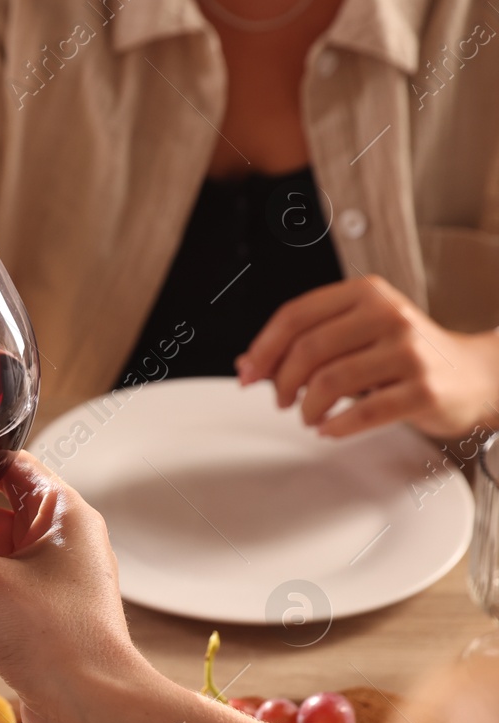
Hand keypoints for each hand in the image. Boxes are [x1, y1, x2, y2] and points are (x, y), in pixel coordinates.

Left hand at [237, 274, 498, 438]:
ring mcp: (410, 352)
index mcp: (367, 293)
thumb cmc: (407, 354)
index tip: (248, 374)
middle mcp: (390, 315)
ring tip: (309, 415)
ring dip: (307, 407)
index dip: (263, 348)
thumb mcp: (359, 333)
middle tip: (281, 400)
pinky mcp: (425, 389)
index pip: (296, 315)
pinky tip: (329, 429)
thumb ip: (307, 341)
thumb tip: (247, 364)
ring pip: (330, 381)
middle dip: (282, 382)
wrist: (476, 375)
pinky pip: (364, 412)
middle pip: (308, 349)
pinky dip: (336, 425)